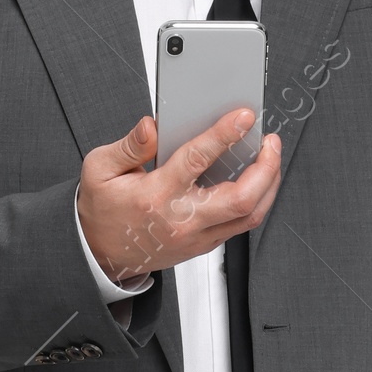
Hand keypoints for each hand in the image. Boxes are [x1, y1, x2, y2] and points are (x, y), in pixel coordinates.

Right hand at [78, 109, 281, 282]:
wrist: (101, 254)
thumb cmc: (102, 210)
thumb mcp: (101, 169)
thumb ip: (129, 145)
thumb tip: (153, 126)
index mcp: (156, 195)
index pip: (197, 160)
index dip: (224, 134)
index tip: (244, 116)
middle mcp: (182, 219)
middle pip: (240, 198)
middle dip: (265, 167)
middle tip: (270, 142)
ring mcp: (197, 236)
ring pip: (249, 215)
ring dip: (268, 185)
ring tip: (271, 158)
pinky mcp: (204, 244)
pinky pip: (241, 224)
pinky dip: (257, 200)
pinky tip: (258, 180)